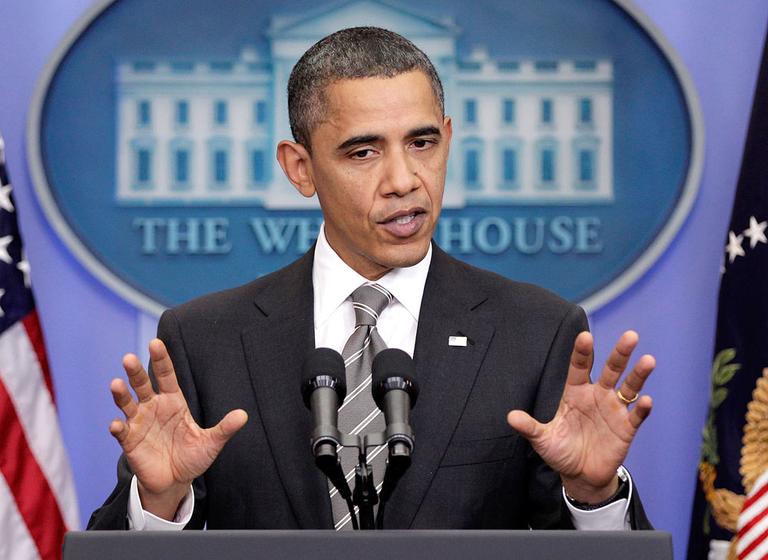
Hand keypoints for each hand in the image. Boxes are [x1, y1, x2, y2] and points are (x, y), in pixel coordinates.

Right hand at [109, 338, 247, 519]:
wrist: (175, 482)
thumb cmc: (192, 457)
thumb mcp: (211, 442)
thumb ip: (224, 428)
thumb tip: (244, 415)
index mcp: (173, 402)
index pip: (166, 376)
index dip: (162, 359)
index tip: (155, 342)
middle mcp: (153, 408)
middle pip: (142, 385)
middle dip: (135, 371)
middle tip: (129, 358)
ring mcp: (139, 423)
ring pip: (127, 404)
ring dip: (121, 394)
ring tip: (116, 384)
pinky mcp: (130, 441)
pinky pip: (121, 431)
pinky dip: (118, 427)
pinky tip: (116, 424)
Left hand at [506, 331, 653, 503]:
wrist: (580, 476)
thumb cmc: (561, 451)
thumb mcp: (542, 439)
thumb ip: (529, 427)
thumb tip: (510, 416)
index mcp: (575, 393)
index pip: (579, 367)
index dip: (582, 352)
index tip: (584, 336)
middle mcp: (597, 396)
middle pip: (611, 370)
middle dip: (620, 353)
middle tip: (630, 336)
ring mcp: (613, 410)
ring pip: (629, 387)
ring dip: (638, 374)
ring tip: (648, 360)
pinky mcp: (626, 428)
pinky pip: (636, 415)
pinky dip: (642, 408)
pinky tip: (647, 401)